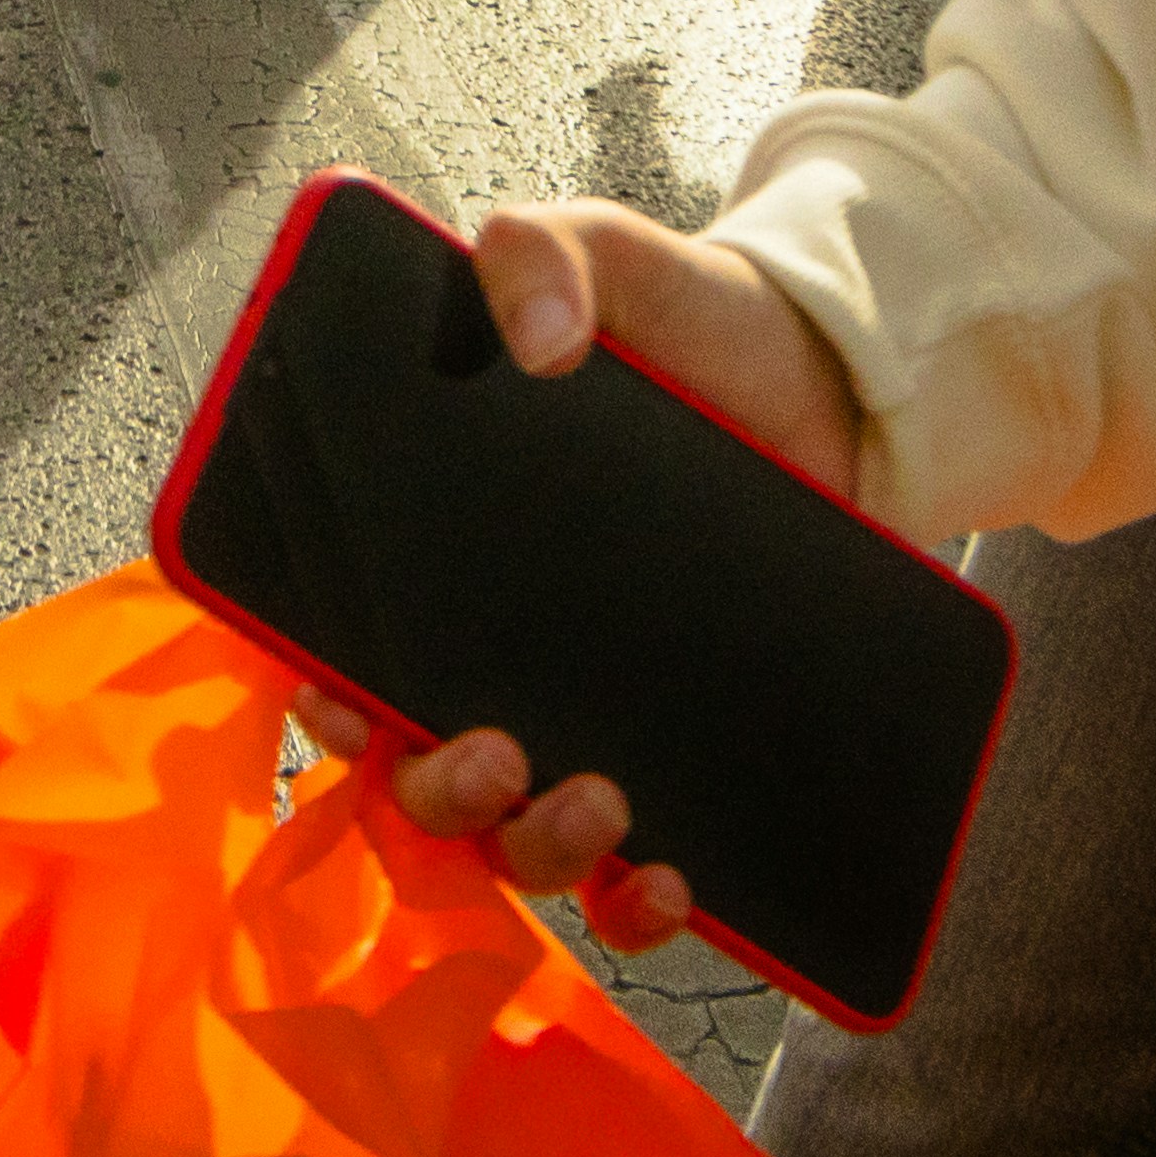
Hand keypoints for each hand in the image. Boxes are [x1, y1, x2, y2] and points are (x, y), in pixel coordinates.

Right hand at [319, 202, 863, 954]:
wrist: (841, 385)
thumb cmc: (696, 325)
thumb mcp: (619, 257)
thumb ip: (549, 250)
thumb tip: (535, 334)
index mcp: (438, 554)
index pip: (331, 649)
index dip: (314, 695)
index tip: (340, 703)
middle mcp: (491, 657)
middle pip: (410, 773)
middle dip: (432, 791)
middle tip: (498, 751)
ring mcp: (583, 719)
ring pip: (511, 842)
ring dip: (537, 853)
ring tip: (603, 802)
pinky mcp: (676, 759)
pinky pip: (630, 879)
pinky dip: (635, 906)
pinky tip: (672, 883)